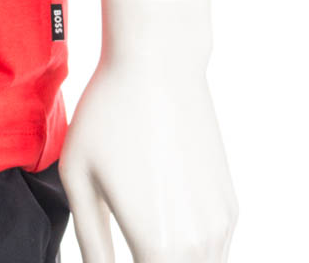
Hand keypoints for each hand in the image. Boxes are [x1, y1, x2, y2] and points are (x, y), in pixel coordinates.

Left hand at [58, 0, 238, 262]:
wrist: (159, 65)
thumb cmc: (109, 114)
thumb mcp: (79, 178)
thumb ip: (90, 239)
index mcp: (158, 247)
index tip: (112, 250)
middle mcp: (199, 246)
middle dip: (149, 262)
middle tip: (127, 233)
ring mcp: (221, 226)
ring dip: (172, 259)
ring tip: (142, 224)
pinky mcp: (230, 206)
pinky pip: (213, 248)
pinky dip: (191, 248)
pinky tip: (162, 215)